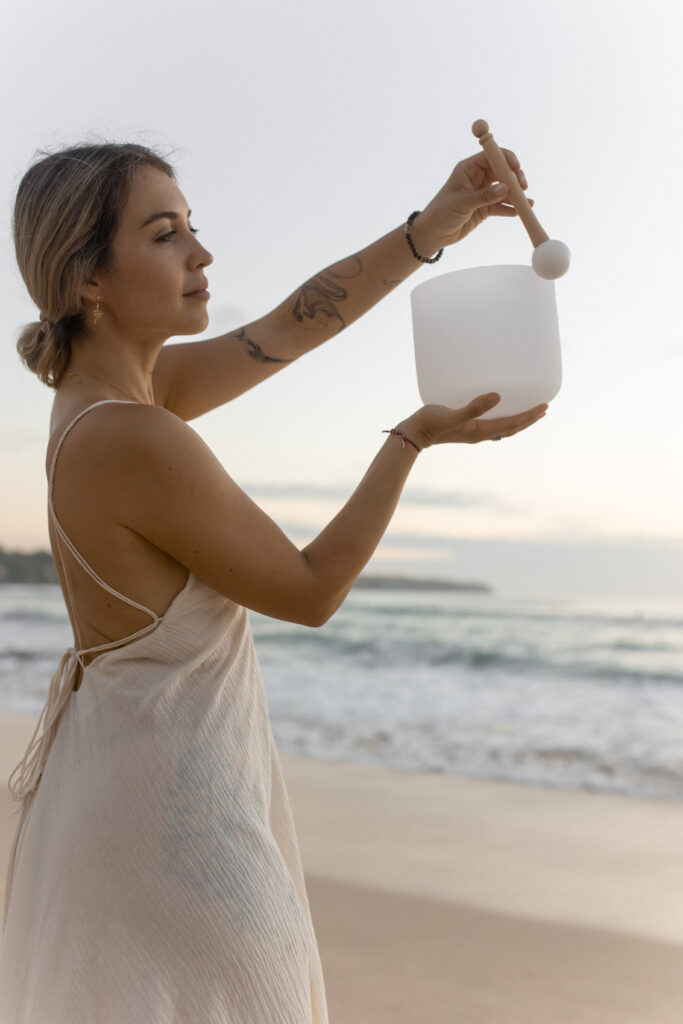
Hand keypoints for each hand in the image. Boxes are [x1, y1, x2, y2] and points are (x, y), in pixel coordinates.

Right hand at [400, 393, 546, 449]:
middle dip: (529, 419)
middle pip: (512, 428)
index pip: (513, 424)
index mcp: (481, 431)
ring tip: (530, 412)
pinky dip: (505, 418)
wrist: (414, 433)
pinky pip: (493, 423)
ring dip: (519, 420)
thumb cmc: (431, 423)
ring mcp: (474, 432)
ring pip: (504, 427)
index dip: (530, 415)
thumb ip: (474, 407)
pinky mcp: (466, 427)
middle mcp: (481, 434)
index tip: (545, 406)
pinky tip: (502, 410)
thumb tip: (497, 397)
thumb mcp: (453, 414)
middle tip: (544, 409)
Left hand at [416, 149, 533, 249]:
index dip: (505, 159)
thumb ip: (485, 196)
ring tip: (525, 202)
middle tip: (523, 187)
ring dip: (515, 195)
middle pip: (502, 172)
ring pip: (504, 189)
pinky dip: (511, 208)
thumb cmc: (441, 212)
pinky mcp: (485, 208)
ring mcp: (482, 193)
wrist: (433, 234)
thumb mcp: (462, 203)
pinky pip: (501, 206)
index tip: (516, 167)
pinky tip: (520, 211)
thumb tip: (506, 188)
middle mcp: (477, 178)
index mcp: (468, 169)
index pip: (491, 156)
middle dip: (514, 178)